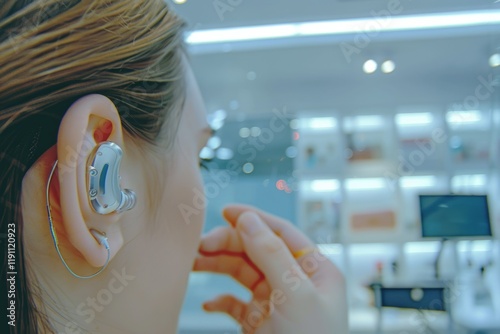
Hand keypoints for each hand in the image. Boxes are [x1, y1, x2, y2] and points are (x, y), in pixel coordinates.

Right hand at [193, 204, 347, 333]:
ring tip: (193, 264)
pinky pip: (235, 303)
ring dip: (217, 266)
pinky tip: (210, 303)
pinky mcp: (259, 323)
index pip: (281, 233)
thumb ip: (271, 254)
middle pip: (256, 250)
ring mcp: (275, 303)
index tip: (225, 211)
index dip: (254, 219)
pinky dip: (220, 300)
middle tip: (200, 245)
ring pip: (242, 273)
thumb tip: (249, 219)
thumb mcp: (295, 295)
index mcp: (314, 270)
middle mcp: (295, 282)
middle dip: (228, 244)